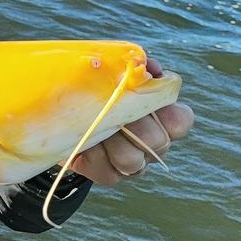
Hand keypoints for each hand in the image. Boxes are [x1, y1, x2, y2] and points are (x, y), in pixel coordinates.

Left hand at [68, 58, 194, 184]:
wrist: (61, 114)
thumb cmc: (94, 90)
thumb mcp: (112, 75)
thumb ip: (133, 69)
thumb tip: (149, 66)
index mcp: (161, 116)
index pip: (180, 121)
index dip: (166, 113)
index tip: (143, 100)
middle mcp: (153, 142)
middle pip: (157, 141)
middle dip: (132, 125)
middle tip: (112, 112)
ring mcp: (134, 161)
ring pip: (133, 161)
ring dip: (111, 142)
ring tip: (95, 127)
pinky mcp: (110, 174)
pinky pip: (110, 173)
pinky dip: (94, 157)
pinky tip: (86, 143)